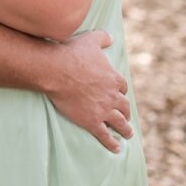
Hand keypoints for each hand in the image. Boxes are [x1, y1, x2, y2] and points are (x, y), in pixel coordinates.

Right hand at [49, 30, 132, 152]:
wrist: (57, 70)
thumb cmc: (73, 53)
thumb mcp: (91, 40)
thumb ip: (103, 38)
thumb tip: (111, 37)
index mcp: (113, 78)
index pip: (122, 87)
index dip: (120, 92)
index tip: (119, 95)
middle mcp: (112, 95)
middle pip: (124, 106)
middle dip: (126, 112)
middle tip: (126, 118)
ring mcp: (103, 109)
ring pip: (119, 122)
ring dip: (125, 129)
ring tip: (128, 134)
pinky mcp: (91, 121)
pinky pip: (105, 135)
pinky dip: (112, 143)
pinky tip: (117, 148)